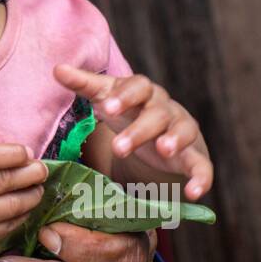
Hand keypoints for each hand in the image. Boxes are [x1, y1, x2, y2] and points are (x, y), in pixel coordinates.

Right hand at [0, 140, 47, 258]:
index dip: (12, 153)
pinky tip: (25, 206)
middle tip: (41, 169)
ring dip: (32, 195)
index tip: (26, 153)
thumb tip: (19, 154)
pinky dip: (22, 215)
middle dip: (30, 173)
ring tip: (38, 187)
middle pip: (3, 181)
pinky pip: (7, 227)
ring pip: (11, 206)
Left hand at [53, 64, 213, 199]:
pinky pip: (203, 166)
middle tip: (118, 148)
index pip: (137, 87)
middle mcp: (166, 109)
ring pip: (183, 131)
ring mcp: (183, 131)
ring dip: (174, 140)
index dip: (124, 97)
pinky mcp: (195, 157)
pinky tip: (193, 192)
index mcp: (143, 93)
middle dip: (139, 130)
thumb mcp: (107, 99)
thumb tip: (57, 69)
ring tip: (164, 150)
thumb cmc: (129, 113)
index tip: (107, 109)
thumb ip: (85, 85)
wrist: (159, 138)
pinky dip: (201, 178)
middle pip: (157, 113)